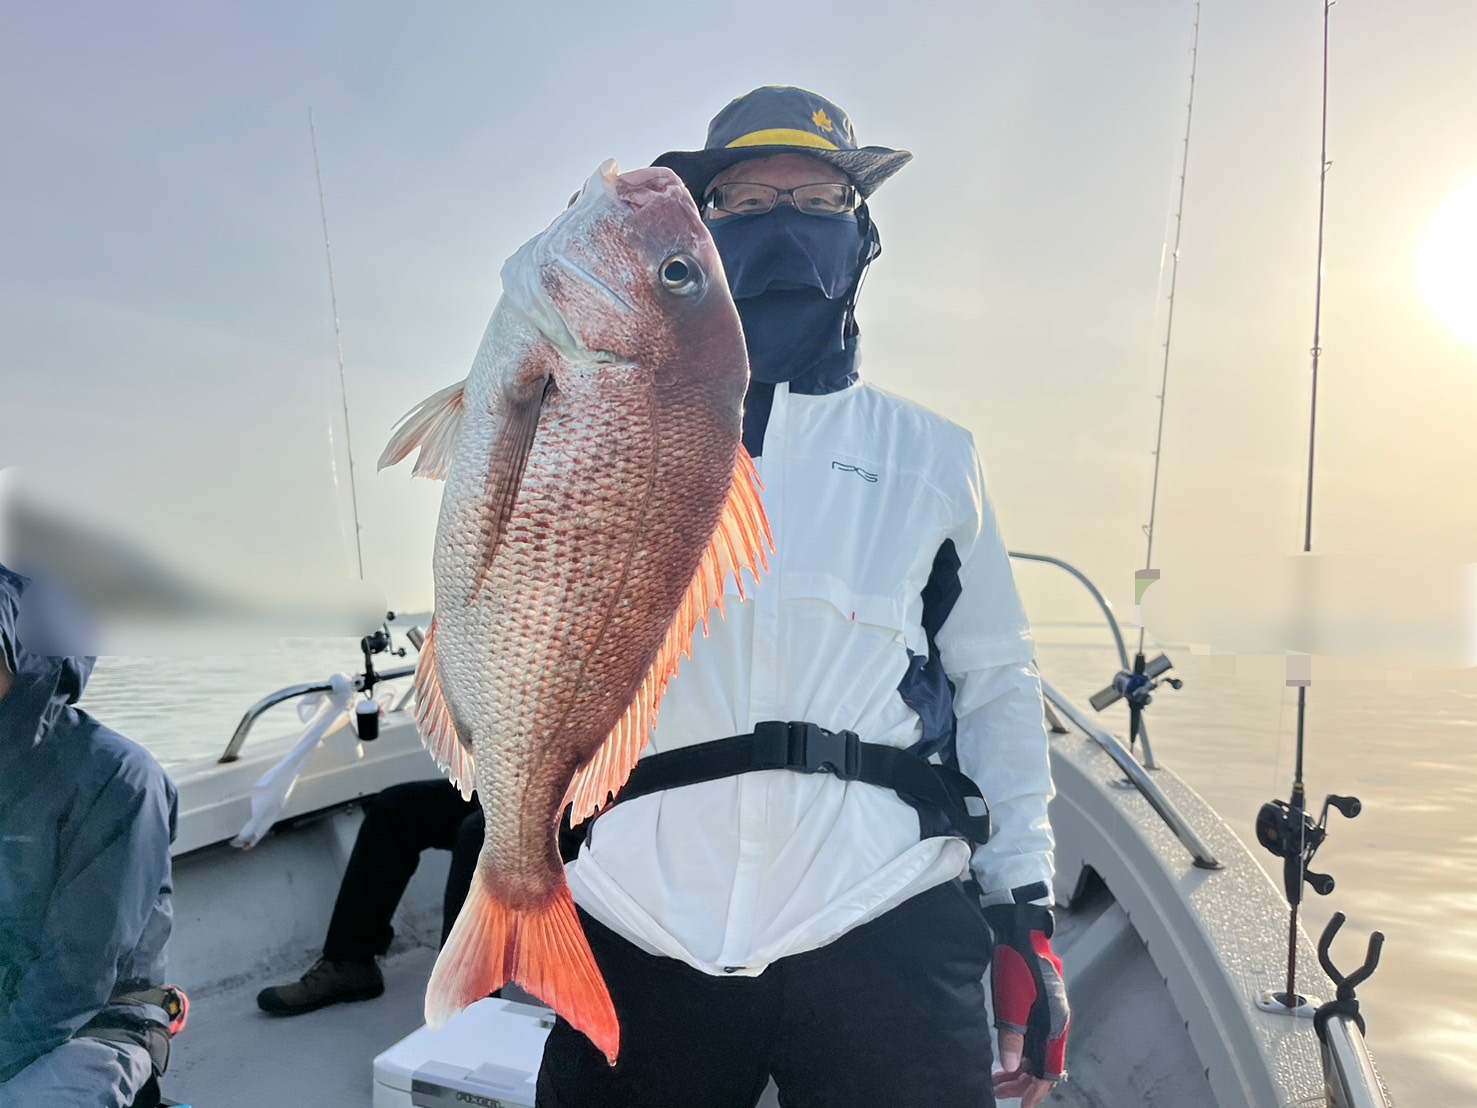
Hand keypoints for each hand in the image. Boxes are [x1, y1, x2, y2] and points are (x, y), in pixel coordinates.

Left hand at [982, 903, 1068, 1103]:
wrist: (1022, 932)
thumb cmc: (1017, 963)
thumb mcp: (1011, 1002)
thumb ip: (1010, 1036)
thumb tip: (1008, 1066)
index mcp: (1054, 1025)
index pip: (1049, 1071)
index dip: (1036, 1091)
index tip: (1023, 1106)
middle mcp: (1056, 1024)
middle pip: (1043, 1066)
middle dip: (1022, 1084)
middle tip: (999, 1092)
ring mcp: (1050, 1016)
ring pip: (1037, 1054)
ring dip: (1018, 1069)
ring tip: (996, 1080)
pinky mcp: (1041, 1008)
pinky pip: (1033, 1040)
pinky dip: (1020, 1053)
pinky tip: (1004, 1058)